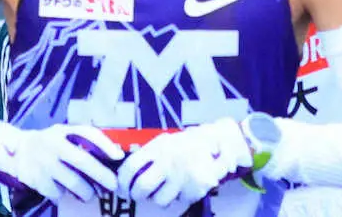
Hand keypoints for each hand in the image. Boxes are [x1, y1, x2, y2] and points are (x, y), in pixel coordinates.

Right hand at [0, 122, 121, 202]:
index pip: (88, 134)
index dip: (105, 145)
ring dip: (85, 191)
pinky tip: (64, 192)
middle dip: (101, 175)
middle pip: (82, 161)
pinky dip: (63, 194)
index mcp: (63, 131)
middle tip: (112, 186)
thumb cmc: (49, 142)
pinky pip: (57, 192)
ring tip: (90, 194)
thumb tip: (114, 154)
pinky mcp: (35, 179)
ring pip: (71, 181)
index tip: (119, 156)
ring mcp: (44, 163)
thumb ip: (84, 141)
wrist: (14, 150)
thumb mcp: (63, 135)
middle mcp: (54, 144)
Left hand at [116, 120, 251, 207]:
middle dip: (138, 195)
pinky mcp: (195, 187)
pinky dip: (181, 197)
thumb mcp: (166, 142)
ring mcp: (182, 176)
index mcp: (159, 147)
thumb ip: (148, 156)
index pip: (130, 167)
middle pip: (142, 189)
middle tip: (141, 193)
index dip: (122, 182)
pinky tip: (186, 185)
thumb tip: (124, 177)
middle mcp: (169, 161)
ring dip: (161, 197)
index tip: (122, 189)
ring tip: (169, 186)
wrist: (220, 139)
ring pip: (159, 200)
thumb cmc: (186, 143)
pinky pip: (179, 201)